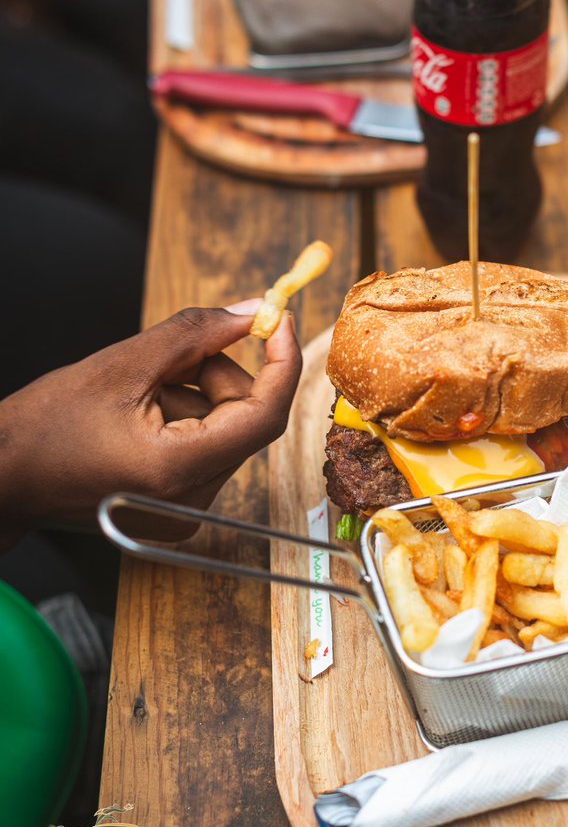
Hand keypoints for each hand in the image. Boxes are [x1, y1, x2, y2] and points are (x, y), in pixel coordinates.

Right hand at [0, 304, 300, 538]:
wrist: (1, 477)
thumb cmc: (43, 428)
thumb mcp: (121, 364)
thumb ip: (193, 335)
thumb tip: (249, 313)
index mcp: (177, 470)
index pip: (264, 415)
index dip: (281, 363)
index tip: (278, 322)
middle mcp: (190, 502)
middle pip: (244, 420)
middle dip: (217, 375)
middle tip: (172, 355)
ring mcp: (185, 513)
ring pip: (226, 431)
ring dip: (197, 395)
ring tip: (139, 390)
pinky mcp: (177, 512)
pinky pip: (207, 450)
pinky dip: (187, 418)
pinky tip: (141, 413)